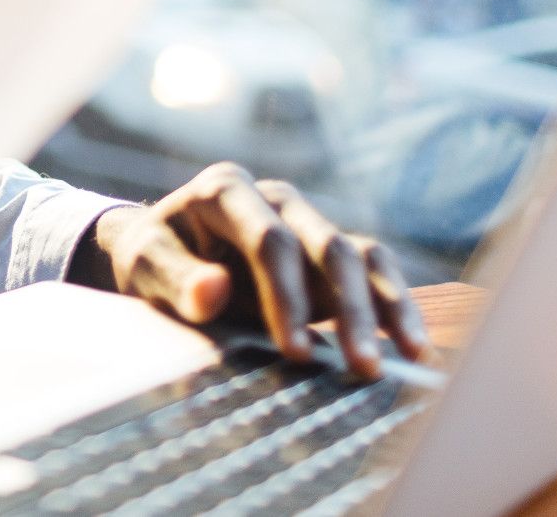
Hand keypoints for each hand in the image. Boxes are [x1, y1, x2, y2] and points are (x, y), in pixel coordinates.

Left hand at [73, 163, 429, 377]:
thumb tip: (212, 291)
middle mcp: (275, 199)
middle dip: (349, 308)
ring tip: (410, 354)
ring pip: (359, 255)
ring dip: (386, 305)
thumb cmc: (151, 257)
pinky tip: (412, 343)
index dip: (285, 296)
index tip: (293, 352)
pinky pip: (371, 270)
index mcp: (225, 190)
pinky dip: (394, 302)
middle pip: (326, 245)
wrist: (161, 252)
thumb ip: (174, 278)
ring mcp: (305, 222)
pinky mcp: (325, 252)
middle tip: (362, 366)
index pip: (269, 242)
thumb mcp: (144, 266)